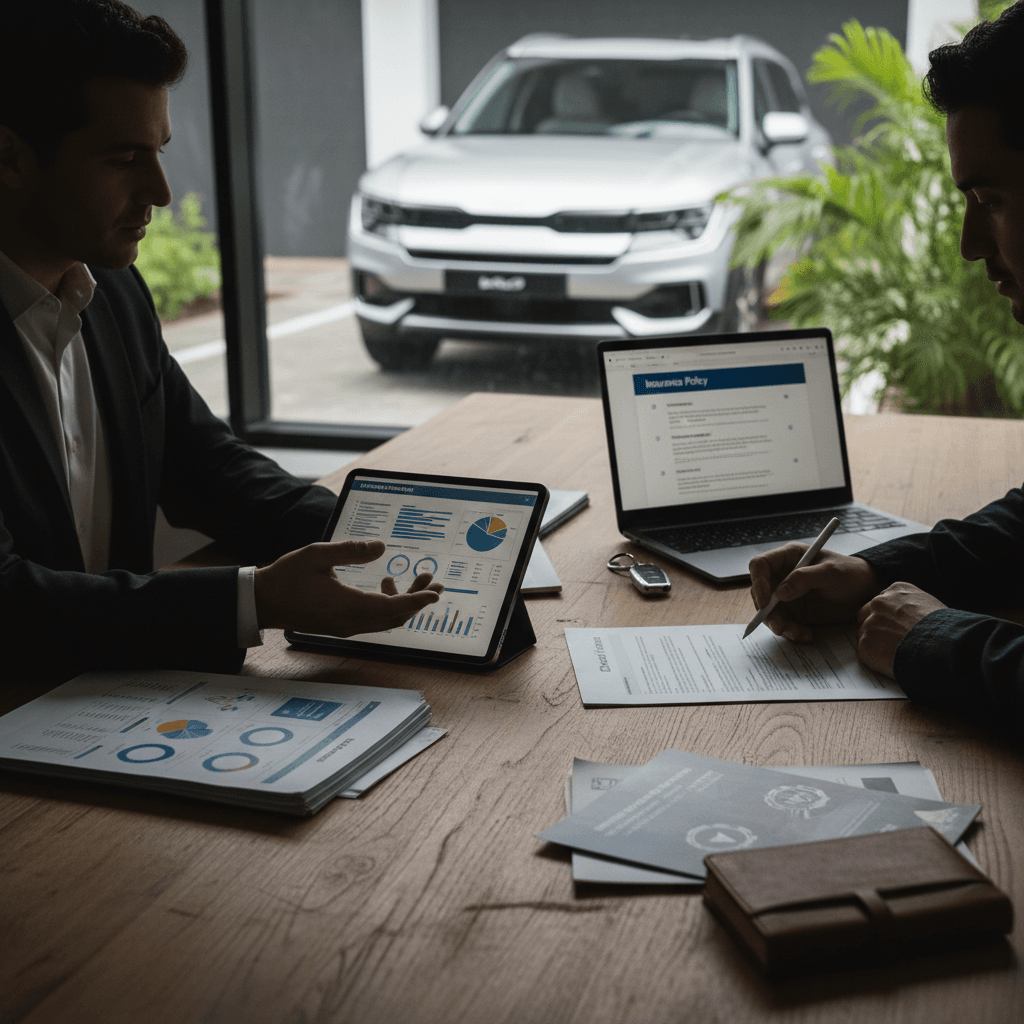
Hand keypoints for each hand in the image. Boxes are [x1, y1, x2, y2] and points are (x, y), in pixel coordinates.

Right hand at [254, 540, 442, 635]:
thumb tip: (381, 547)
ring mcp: (346, 627)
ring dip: (405, 602)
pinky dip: (388, 605)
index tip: (435, 594)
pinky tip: (386, 584)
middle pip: (395, 617)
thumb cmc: (287, 577)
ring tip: (419, 580)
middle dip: (418, 600)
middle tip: (435, 584)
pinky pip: (374, 620)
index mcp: (348, 606)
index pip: (393, 607)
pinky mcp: (341, 625)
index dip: (417, 600)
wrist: (263, 602)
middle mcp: (351, 622)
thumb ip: (351, 551)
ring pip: (386, 620)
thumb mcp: (317, 555)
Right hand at [748, 543, 881, 641]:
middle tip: (779, 626)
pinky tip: (807, 635)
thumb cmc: (850, 574)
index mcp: (788, 557)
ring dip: (779, 625)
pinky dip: (792, 632)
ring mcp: (786, 595)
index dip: (758, 582)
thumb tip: (781, 592)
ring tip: (797, 633)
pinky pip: (783, 624)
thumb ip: (805, 578)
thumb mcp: (832, 572)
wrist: (866, 593)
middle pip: (760, 592)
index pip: (760, 566)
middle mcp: (782, 576)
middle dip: (767, 611)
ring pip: (769, 612)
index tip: (767, 601)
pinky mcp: (794, 612)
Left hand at [856, 582, 945, 676]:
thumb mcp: (931, 606)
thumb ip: (912, 606)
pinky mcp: (865, 643)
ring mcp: (870, 622)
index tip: (895, 626)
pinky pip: (865, 652)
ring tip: (896, 654)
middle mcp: (879, 602)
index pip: (884, 601)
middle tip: (888, 642)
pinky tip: (892, 662)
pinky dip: (876, 659)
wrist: (942, 647)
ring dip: (876, 644)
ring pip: (865, 633)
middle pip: (867, 613)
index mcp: (897, 590)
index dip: (888, 616)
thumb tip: (909, 618)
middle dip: (876, 627)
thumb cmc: (945, 630)